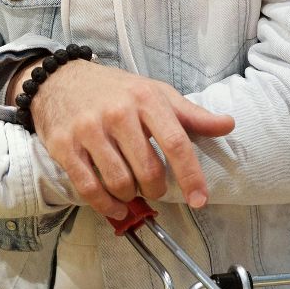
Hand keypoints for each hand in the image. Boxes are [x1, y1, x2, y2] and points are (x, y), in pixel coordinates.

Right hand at [29, 61, 230, 215]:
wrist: (60, 81)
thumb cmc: (116, 90)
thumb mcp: (155, 93)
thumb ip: (191, 114)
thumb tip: (228, 125)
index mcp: (145, 99)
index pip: (176, 143)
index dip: (190, 176)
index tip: (199, 200)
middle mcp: (117, 113)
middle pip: (147, 170)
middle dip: (156, 189)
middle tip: (154, 188)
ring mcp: (89, 130)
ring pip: (119, 182)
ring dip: (130, 197)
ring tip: (132, 192)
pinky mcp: (65, 146)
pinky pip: (89, 187)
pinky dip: (105, 205)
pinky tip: (115, 207)